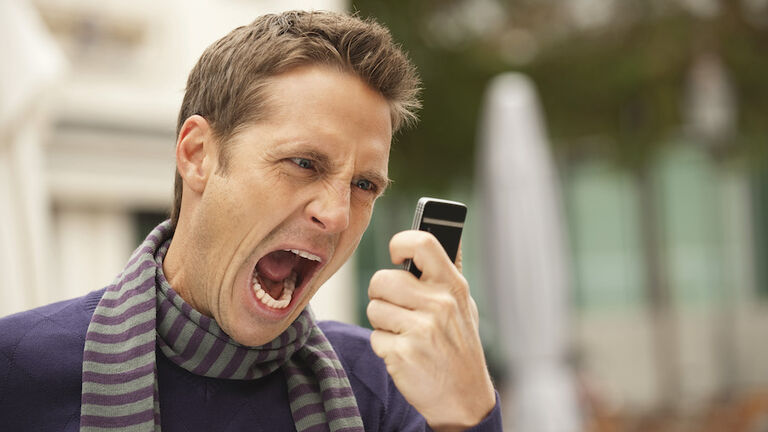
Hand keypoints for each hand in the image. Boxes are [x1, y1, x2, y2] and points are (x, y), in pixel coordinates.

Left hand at [367, 230, 495, 430]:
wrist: (464, 398)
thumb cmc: (459, 346)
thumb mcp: (464, 306)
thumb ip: (449, 272)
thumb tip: (446, 232)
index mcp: (453, 286)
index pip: (422, 243)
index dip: (400, 243)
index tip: (396, 255)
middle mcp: (439, 304)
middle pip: (382, 279)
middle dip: (381, 294)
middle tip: (395, 307)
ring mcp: (421, 330)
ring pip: (374, 308)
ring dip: (382, 322)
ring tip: (405, 333)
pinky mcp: (403, 353)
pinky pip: (375, 337)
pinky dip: (384, 346)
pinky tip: (405, 353)